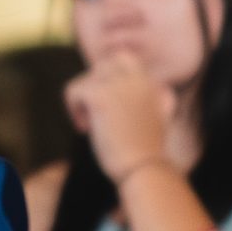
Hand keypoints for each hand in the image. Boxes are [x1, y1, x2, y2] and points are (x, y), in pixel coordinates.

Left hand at [64, 57, 177, 186]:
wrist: (143, 170)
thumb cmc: (145, 152)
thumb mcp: (158, 119)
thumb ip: (154, 98)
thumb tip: (155, 85)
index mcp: (154, 84)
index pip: (125, 60)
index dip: (108, 77)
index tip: (106, 105)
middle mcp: (139, 79)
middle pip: (105, 63)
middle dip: (94, 85)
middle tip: (95, 112)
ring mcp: (120, 85)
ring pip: (86, 78)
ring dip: (82, 101)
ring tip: (90, 124)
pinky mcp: (101, 95)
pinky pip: (73, 90)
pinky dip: (73, 110)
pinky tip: (84, 129)